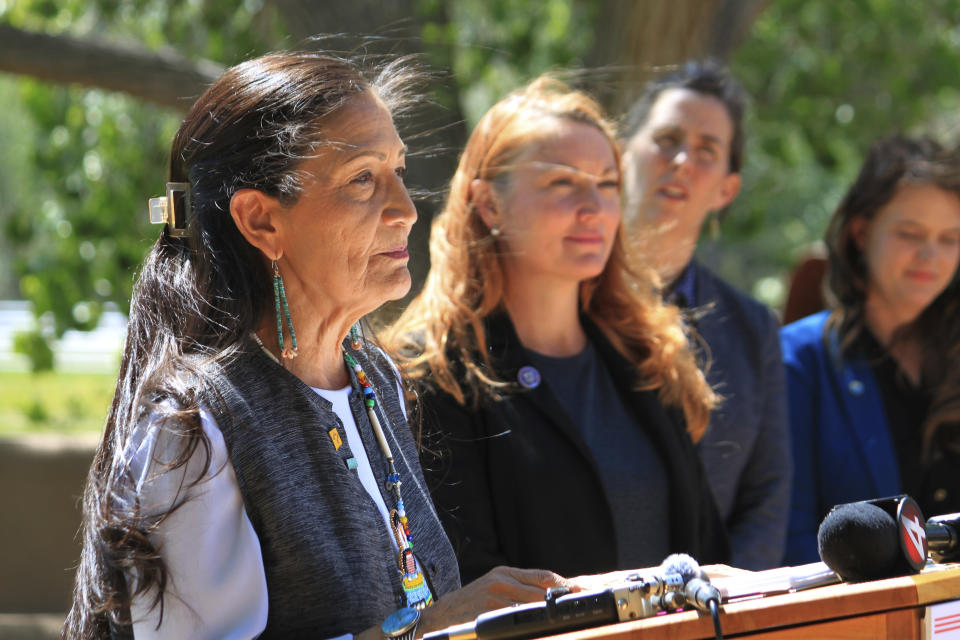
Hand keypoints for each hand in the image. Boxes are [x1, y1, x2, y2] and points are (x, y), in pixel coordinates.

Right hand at [418, 565, 567, 635]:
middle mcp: (500, 580)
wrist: (438, 619)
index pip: (543, 575)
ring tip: (556, 622)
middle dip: (559, 602)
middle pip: (542, 590)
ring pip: (533, 605)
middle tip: (574, 611)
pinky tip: (534, 629)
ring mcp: (495, 596)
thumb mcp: (491, 589)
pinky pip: (517, 619)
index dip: (563, 585)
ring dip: (546, 615)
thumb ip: (516, 590)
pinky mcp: (489, 613)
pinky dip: (529, 625)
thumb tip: (546, 597)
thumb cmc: (467, 607)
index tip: (578, 593)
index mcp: (503, 573)